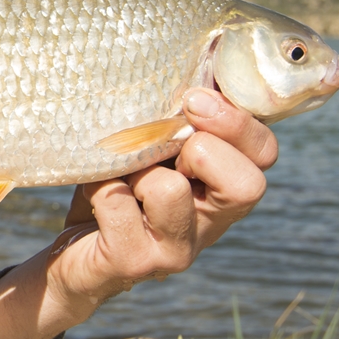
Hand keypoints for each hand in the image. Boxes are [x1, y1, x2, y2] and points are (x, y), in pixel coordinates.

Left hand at [0, 88, 277, 338]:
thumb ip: (175, 120)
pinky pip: (117, 202)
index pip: (264, 153)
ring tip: (122, 177)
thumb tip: (189, 75)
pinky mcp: (133, 263)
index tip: (193, 98)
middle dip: (200, 147)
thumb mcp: (150, 148)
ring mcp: (176, 250)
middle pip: (246, 184)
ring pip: (170, 189)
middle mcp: (211, 225)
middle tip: (161, 147)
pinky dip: (99, 188)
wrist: (73, 257)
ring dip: (136, 169)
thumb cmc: (116, 187)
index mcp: (223, 190)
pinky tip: (95, 196)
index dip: (236, 121)